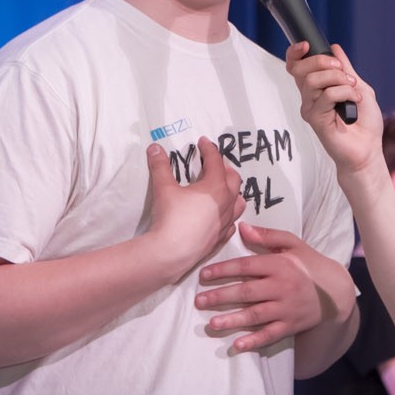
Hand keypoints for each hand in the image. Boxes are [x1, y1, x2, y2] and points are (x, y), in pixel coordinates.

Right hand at [146, 137, 244, 275]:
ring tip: (224, 188)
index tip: (203, 142)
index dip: (209, 149)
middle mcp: (226, 203)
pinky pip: (232, 223)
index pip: (216, 162)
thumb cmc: (171, 217)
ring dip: (233, 192)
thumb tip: (155, 148)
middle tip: (214, 163)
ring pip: (239, 202)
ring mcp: (226, 222)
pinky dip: (229, 215)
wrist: (171, 252)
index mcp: (216, 187)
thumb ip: (160, 166)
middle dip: (225, 168)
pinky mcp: (221, 238)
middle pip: (234, 179)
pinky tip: (221, 215)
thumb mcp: (163, 188)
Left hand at [195, 222, 355, 352]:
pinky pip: (270, 335)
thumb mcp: (293, 244)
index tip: (203, 275)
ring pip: (256, 315)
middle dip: (221, 297)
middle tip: (199, 301)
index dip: (223, 270)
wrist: (335, 292)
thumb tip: (242, 227)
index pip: (247, 267)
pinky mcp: (291, 325)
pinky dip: (254, 341)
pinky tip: (238, 345)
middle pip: (247, 292)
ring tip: (212, 324)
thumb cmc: (308, 264)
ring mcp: (287, 308)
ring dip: (233, 319)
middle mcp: (282, 287)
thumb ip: (267, 236)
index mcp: (280, 264)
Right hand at [286, 43, 382, 173]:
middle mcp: (310, 97)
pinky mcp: (314, 119)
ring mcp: (310, 108)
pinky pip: (325, 96)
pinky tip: (353, 101)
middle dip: (322, 62)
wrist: (368, 148)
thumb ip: (346, 69)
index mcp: (317, 88)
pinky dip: (344, 93)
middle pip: (300, 69)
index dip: (295, 53)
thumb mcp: (359, 87)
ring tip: (352, 88)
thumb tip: (334, 48)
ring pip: (312, 80)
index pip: (296, 67)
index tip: (306, 45)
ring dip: (337, 78)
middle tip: (342, 70)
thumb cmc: (365, 122)